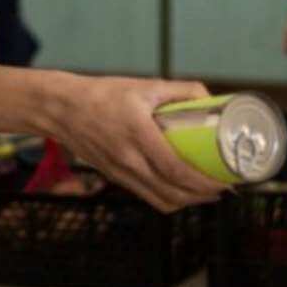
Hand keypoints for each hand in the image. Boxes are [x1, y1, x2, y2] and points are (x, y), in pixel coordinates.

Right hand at [45, 75, 228, 212]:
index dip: (204, 181)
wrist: (62, 108)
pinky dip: (169, 198)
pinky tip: (180, 189)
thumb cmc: (102, 94)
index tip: (225, 180)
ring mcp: (121, 173)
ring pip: (162, 201)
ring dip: (188, 201)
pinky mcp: (115, 178)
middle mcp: (128, 159)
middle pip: (173, 193)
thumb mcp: (145, 85)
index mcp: (138, 134)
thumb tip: (212, 102)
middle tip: (223, 186)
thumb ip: (181, 91)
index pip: (176, 169)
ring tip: (205, 191)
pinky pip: (148, 197)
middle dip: (203, 195)